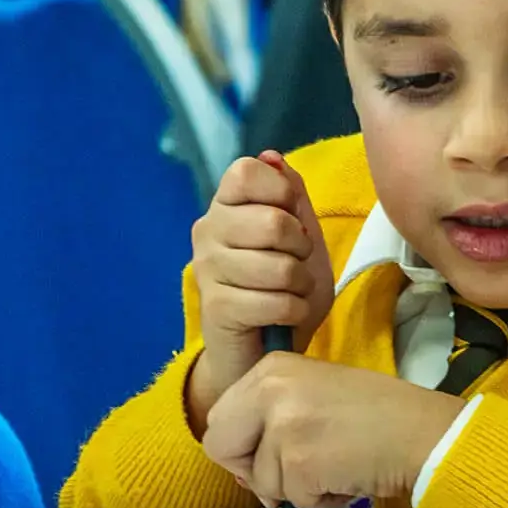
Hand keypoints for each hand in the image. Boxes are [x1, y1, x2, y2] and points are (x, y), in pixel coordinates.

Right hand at [185, 152, 333, 433]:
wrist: (263, 350)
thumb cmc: (283, 288)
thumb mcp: (300, 236)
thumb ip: (290, 195)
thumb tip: (271, 156)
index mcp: (225, 206)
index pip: (246, 171)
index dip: (281, 193)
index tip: (290, 219)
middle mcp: (207, 231)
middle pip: (271, 221)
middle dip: (301, 248)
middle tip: (295, 266)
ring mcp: (207, 269)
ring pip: (279, 265)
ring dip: (300, 284)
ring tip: (290, 292)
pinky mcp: (216, 307)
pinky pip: (277, 300)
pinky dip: (294, 310)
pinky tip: (283, 316)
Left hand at [200, 352, 464, 507]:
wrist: (422, 432)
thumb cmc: (378, 414)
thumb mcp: (314, 394)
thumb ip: (273, 416)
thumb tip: (244, 466)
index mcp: (271, 367)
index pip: (220, 417)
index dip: (242, 445)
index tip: (272, 453)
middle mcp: (269, 388)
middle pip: (220, 446)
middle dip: (251, 470)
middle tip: (292, 473)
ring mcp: (282, 424)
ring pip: (259, 481)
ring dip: (295, 488)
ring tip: (335, 465)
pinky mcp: (298, 461)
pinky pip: (291, 499)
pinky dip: (318, 499)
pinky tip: (345, 476)